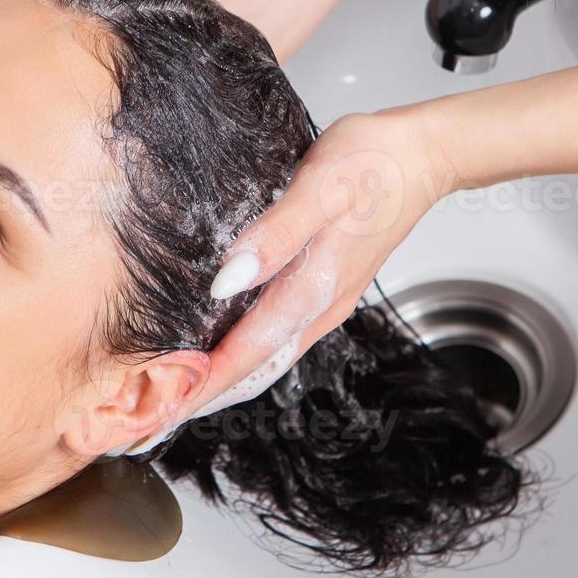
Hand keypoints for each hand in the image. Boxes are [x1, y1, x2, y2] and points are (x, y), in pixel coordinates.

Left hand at [120, 105, 460, 453]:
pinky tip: (222, 348)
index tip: (161, 413)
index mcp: (313, 288)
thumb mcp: (320, 188)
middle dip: (203, 398)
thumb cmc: (374, 163)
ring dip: (222, 379)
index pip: (246, 354)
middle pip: (253, 368)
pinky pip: (277, 335)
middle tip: (152, 422)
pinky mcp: (326, 285)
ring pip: (266, 356)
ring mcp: (326, 300)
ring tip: (177, 395)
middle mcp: (320, 305)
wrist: (425, 155)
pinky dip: (244, 353)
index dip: (201, 387)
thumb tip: (228, 280)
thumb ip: (275, 235)